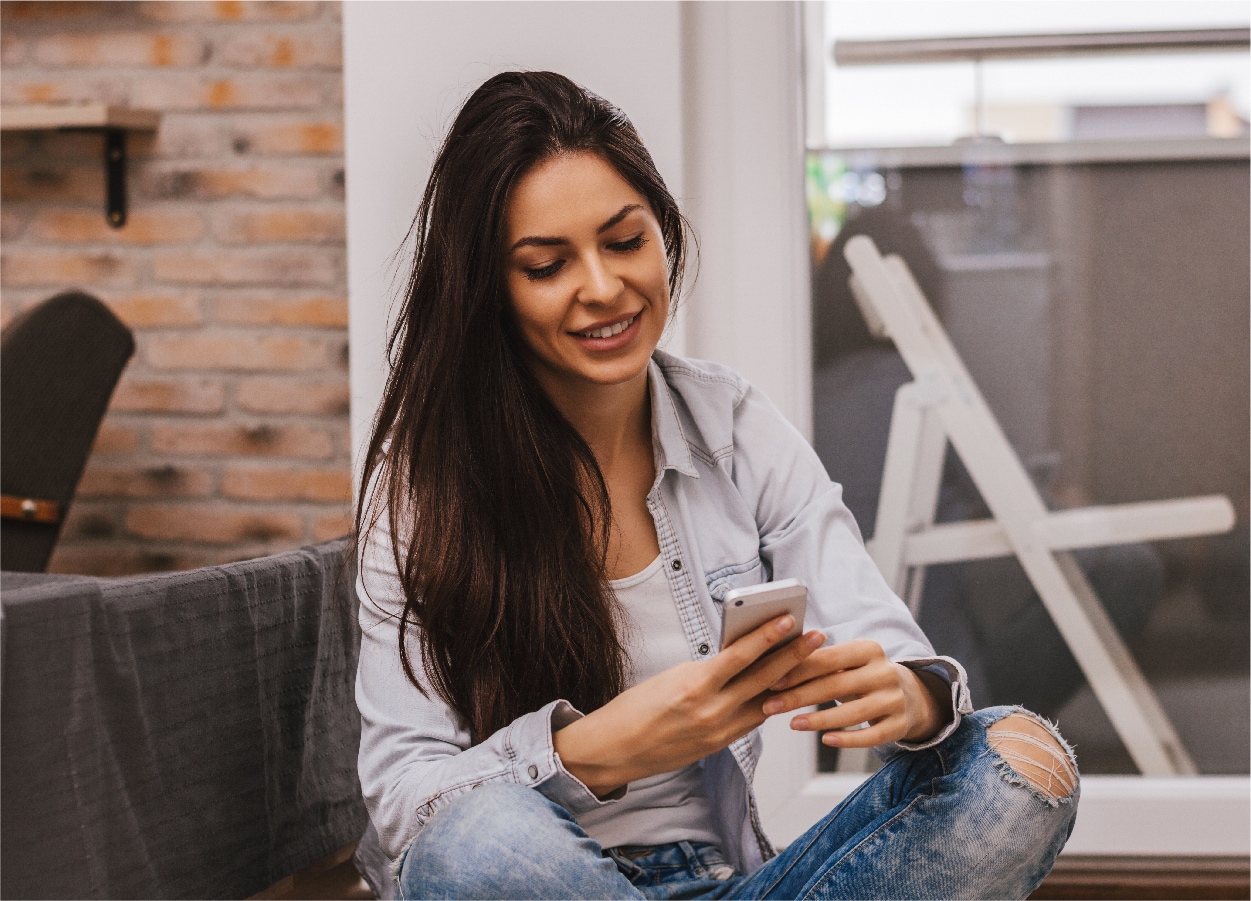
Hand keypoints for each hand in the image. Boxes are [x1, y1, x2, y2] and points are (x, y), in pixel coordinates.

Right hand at [553, 616, 825, 796]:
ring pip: (765, 702)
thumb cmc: (635, 708)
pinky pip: (752, 721)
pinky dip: (768, 703)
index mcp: (694, 685)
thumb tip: (739, 656)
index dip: (767, 637)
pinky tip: (784, 689)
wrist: (614, 750)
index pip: (740, 656)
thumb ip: (708, 669)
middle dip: (793, 656)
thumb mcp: (671, 677)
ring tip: (810, 663)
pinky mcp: (719, 745)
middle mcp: (710, 710)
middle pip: (762, 679)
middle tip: (817, 636)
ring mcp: (718, 731)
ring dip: (790, 682)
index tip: (788, 618)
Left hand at [761, 639, 950, 747]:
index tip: (771, 681)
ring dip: (818, 720)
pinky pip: (871, 737)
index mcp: (868, 649)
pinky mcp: (900, 725)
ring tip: (792, 724)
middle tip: (770, 706)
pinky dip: (847, 739)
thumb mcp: (848, 662)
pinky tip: (825, 740)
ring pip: (852, 713)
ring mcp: (895, 699)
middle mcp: (885, 672)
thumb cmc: (862, 675)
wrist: (911, 695)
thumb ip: (819, 661)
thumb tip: (772, 661)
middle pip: (835, 686)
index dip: (798, 670)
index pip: (828, 659)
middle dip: (799, 696)